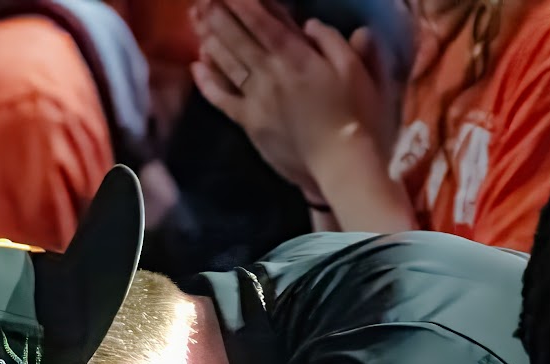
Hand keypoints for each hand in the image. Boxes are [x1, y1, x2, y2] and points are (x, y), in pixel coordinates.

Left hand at [190, 0, 402, 201]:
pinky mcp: (249, 123)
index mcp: (296, 57)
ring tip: (195, 18)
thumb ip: (332, 42)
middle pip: (237, 38)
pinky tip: (196, 67)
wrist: (339, 162)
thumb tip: (309, 24)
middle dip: (218, 14)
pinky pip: (222, 100)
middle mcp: (270, 74)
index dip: (242, 3)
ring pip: (226, 63)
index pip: (262, 22)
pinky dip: (208, 83)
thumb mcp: (354, 69)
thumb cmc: (354, 115)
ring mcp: (256, 99)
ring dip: (209, 39)